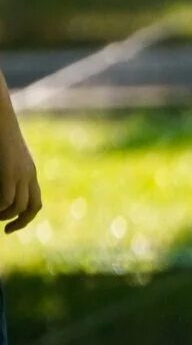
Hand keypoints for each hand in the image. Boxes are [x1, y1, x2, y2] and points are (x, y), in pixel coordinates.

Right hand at [0, 114, 39, 233]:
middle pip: (32, 207)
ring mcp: (20, 173)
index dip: (25, 217)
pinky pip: (7, 199)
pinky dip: (0, 208)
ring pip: (18, 206)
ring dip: (5, 216)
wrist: (0, 114)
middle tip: (6, 231)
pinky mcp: (10, 171)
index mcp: (28, 171)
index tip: (10, 226)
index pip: (35, 201)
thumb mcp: (4, 157)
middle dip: (21, 222)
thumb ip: (5, 172)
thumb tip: (3, 184)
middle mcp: (29, 174)